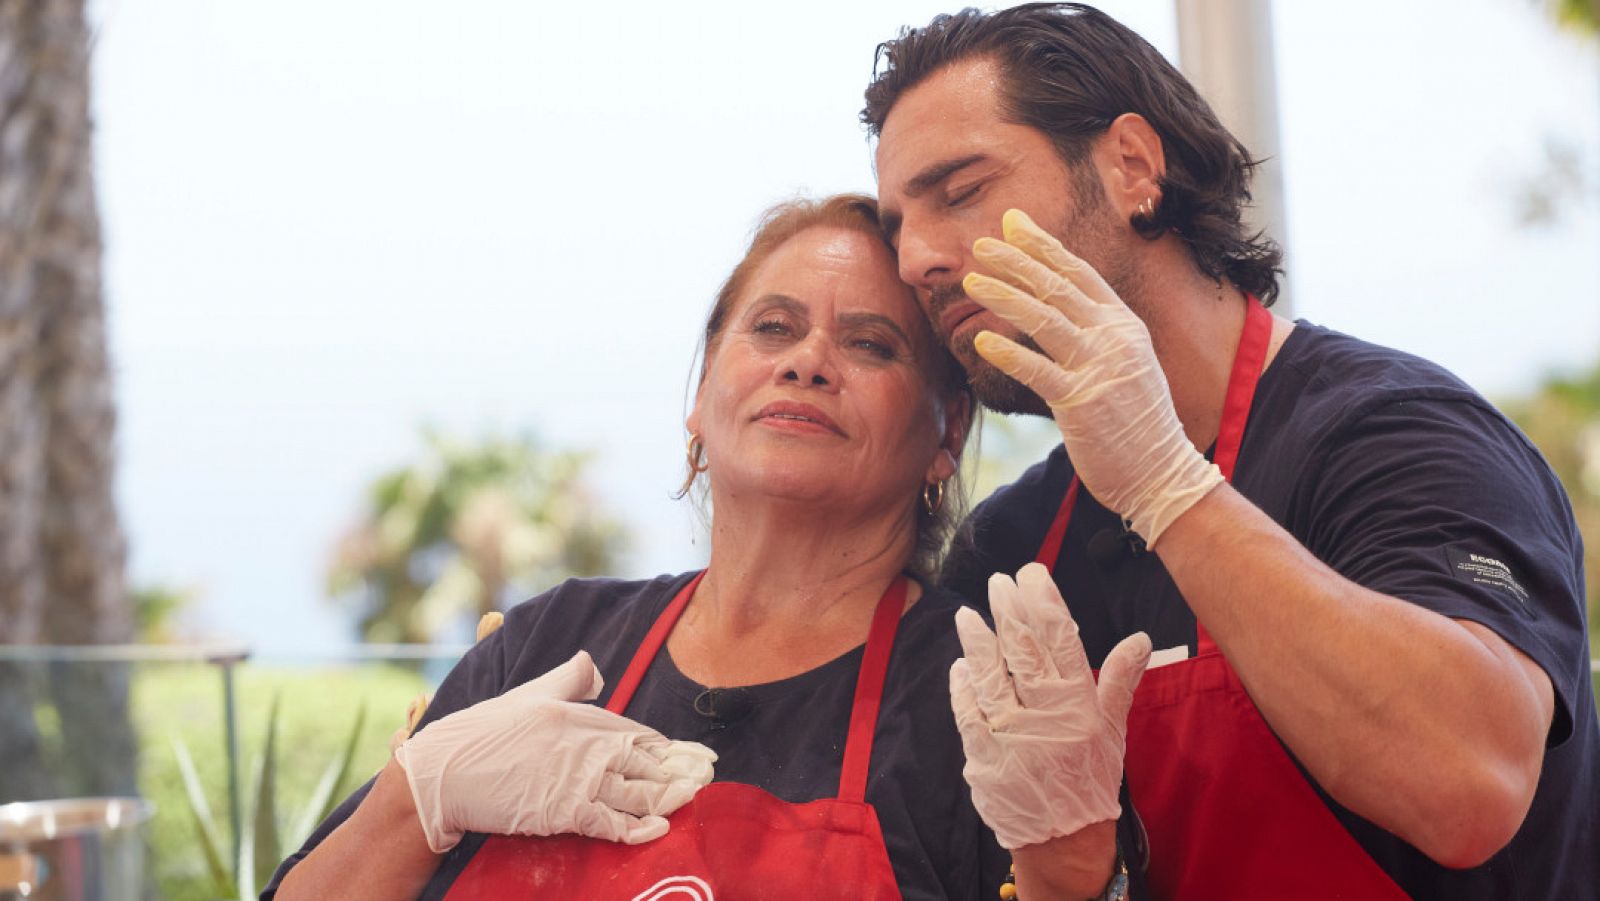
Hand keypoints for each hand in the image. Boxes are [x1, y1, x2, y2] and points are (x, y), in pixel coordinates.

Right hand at [394, 651, 716, 851]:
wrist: (446, 770)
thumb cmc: (486, 730)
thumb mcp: (531, 692)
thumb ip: (569, 679)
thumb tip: (592, 665)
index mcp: (582, 717)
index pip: (641, 734)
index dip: (674, 749)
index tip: (700, 756)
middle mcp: (586, 746)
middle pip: (647, 762)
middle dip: (682, 772)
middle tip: (710, 778)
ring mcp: (576, 779)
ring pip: (636, 791)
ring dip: (670, 797)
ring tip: (696, 798)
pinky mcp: (562, 810)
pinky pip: (608, 822)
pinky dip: (636, 827)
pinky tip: (659, 829)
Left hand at [950, 563, 1149, 849]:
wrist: (1063, 841)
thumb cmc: (1089, 780)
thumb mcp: (1112, 732)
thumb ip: (1119, 681)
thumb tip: (1139, 639)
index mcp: (1081, 708)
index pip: (1062, 643)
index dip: (1045, 604)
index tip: (1032, 575)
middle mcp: (1046, 719)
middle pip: (1024, 654)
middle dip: (1009, 613)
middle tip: (998, 582)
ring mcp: (1011, 738)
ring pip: (991, 679)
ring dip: (977, 643)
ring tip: (967, 614)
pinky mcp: (983, 757)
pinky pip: (968, 714)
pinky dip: (962, 688)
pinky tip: (959, 666)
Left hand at [963, 208, 1221, 545]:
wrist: (1162, 473)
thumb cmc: (1136, 422)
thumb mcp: (1124, 364)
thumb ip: (1094, 334)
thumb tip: (1054, 306)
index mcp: (1123, 324)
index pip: (1078, 272)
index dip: (1043, 245)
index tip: (1013, 222)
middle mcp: (1114, 338)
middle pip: (1058, 286)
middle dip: (1017, 259)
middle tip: (981, 242)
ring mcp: (1099, 368)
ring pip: (1045, 318)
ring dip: (1005, 295)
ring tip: (972, 282)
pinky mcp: (1081, 403)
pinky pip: (1038, 370)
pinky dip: (1008, 353)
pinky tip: (982, 340)